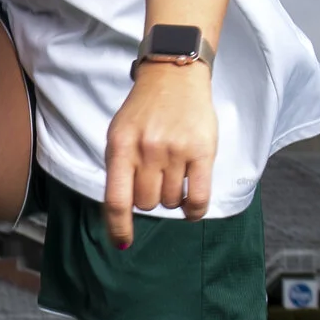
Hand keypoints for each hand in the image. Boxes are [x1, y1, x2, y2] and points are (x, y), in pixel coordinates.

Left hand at [102, 62, 216, 248]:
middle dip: (148, 200)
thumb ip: (119, 170)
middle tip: (153, 181)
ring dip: (170, 199)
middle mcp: (147, 150)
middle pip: (146, 203)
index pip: (116, 200)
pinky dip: (193, 210)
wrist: (174, 77)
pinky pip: (198, 198)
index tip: (122, 242)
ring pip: (170, 202)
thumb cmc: (144, 110)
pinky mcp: (203, 151)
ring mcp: (175, 151)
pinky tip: (190, 207)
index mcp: (120, 147)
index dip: (118, 227)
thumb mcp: (119, 134)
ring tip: (172, 179)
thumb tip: (120, 214)